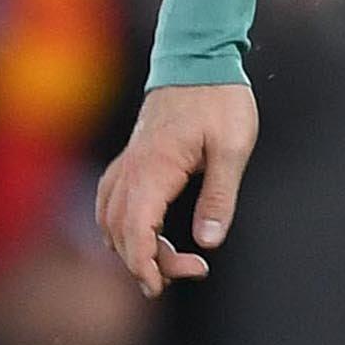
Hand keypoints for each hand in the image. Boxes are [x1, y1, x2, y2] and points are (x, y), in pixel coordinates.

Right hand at [95, 84, 258, 297]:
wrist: (200, 59)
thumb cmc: (220, 100)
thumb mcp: (233, 146)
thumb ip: (220, 196)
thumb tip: (208, 242)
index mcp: (153, 169)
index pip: (134, 230)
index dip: (143, 264)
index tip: (160, 285)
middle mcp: (130, 170)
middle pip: (121, 232)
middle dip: (147, 262)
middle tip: (193, 271)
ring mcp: (126, 164)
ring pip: (111, 221)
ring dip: (134, 248)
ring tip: (171, 263)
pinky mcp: (130, 160)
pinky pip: (112, 204)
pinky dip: (123, 228)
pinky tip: (146, 236)